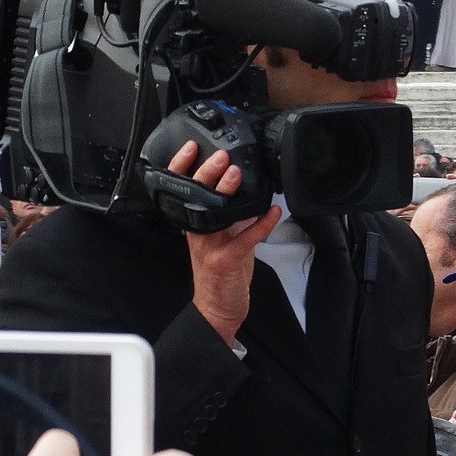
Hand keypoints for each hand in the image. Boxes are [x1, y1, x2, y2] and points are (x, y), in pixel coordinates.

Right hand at [169, 141, 280, 344]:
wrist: (218, 307)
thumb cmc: (221, 272)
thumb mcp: (221, 238)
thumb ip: (229, 216)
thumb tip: (243, 190)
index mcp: (194, 225)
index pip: (182, 191)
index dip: (182, 168)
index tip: (192, 148)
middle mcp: (199, 233)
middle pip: (196, 197)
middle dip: (207, 174)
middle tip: (220, 157)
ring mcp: (211, 246)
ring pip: (215, 214)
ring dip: (227, 193)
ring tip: (237, 174)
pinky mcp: (227, 260)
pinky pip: (245, 238)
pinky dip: (261, 223)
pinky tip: (273, 211)